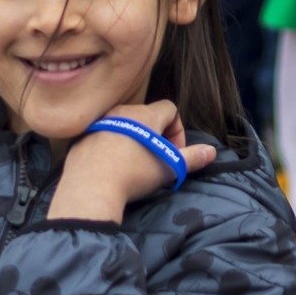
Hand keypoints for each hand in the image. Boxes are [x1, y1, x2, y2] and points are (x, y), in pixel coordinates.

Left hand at [48, 100, 216, 222]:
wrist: (91, 187)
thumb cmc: (134, 175)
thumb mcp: (168, 167)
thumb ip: (191, 157)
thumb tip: (212, 151)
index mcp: (144, 115)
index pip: (170, 108)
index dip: (177, 130)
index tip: (174, 152)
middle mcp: (121, 111)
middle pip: (146, 115)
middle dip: (156, 134)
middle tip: (156, 159)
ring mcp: (100, 121)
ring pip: (124, 124)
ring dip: (134, 138)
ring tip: (134, 163)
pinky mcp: (84, 134)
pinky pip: (103, 133)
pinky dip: (112, 144)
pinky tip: (112, 165)